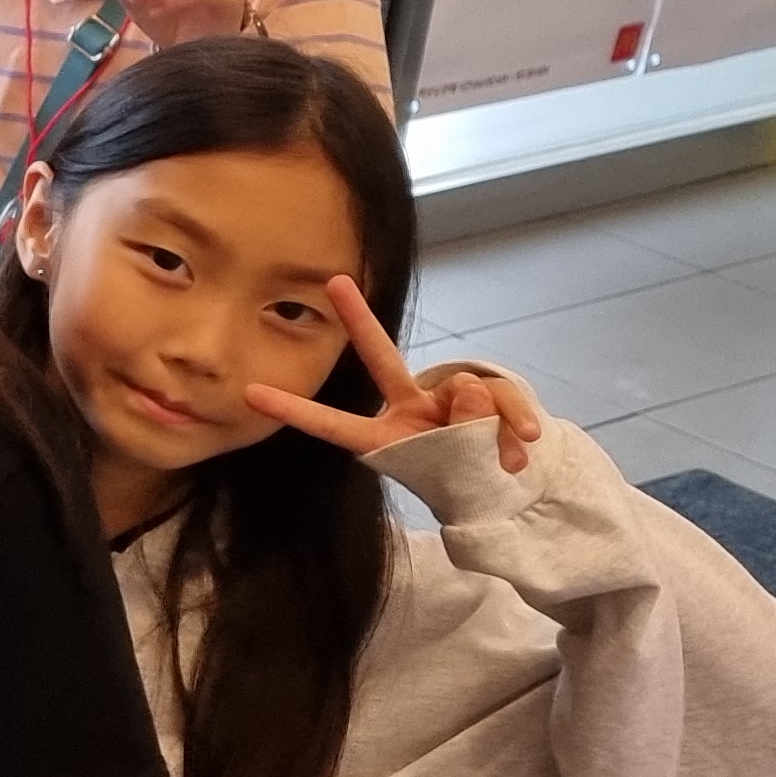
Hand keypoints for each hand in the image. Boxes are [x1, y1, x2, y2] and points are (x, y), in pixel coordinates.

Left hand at [244, 276, 543, 473]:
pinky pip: (501, 394)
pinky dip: (517, 420)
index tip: (250, 392)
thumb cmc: (466, 484)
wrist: (506, 493)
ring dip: (495, 425)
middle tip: (336, 282)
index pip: (334, 424)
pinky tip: (525, 442)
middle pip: (382, 357)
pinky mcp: (480, 392)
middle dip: (361, 321)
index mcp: (384, 439)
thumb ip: (462, 431)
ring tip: (509, 457)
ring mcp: (443, 397)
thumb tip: (468, 385)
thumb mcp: (460, 469)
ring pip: (469, 391)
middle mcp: (407, 408)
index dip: (296, 410)